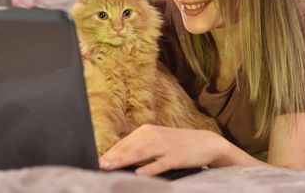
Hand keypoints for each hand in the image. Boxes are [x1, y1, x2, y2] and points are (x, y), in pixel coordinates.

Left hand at [98, 124, 229, 175]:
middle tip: (99, 165)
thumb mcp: (158, 140)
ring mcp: (165, 146)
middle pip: (130, 147)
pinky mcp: (175, 158)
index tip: (98, 160)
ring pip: (141, 153)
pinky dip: (149, 168)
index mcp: (148, 131)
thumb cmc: (178, 143)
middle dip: (113, 156)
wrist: (206, 142)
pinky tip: (138, 173)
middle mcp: (154, 136)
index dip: (111, 152)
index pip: (125, 142)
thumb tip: (119, 157)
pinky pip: (160, 164)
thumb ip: (141, 147)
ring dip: (124, 160)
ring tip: (110, 167)